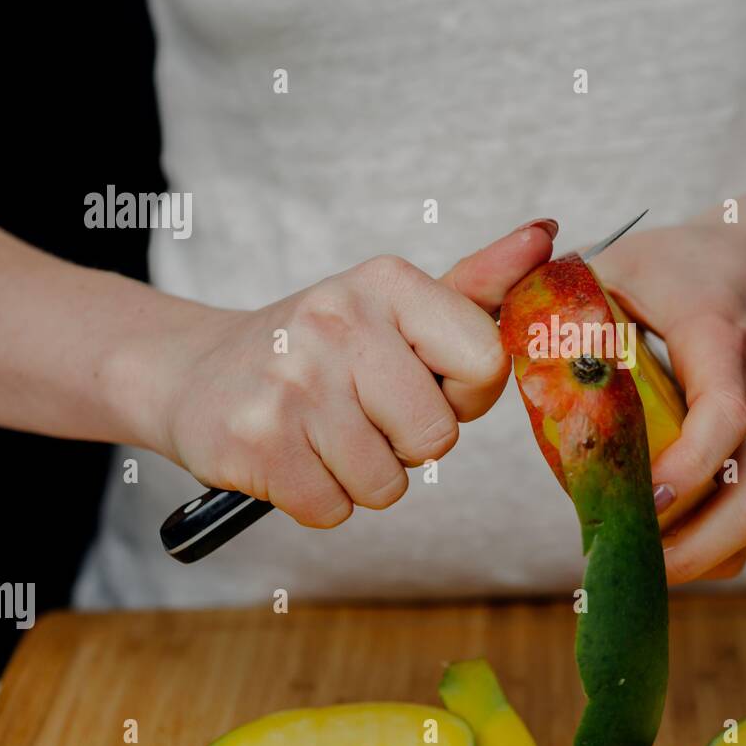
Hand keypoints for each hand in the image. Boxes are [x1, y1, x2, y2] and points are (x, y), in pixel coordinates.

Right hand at [139, 219, 556, 526]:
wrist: (197, 372)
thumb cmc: (323, 348)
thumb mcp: (397, 305)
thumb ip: (480, 284)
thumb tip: (549, 235)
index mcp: (388, 283)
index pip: (488, 363)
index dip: (464, 393)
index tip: (426, 380)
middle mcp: (337, 321)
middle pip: (436, 436)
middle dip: (409, 441)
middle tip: (364, 411)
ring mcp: (292, 384)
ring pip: (388, 484)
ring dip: (365, 474)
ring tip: (327, 433)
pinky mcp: (255, 445)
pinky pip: (335, 511)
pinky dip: (320, 498)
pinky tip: (295, 456)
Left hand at [590, 204, 745, 583]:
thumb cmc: (686, 267)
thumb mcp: (622, 263)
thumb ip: (561, 302)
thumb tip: (496, 352)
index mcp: (722, 340)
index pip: (724, 416)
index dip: (685, 468)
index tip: (638, 496)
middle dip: (689, 545)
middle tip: (621, 558)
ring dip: (697, 555)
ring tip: (630, 563)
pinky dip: (712, 547)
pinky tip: (662, 549)